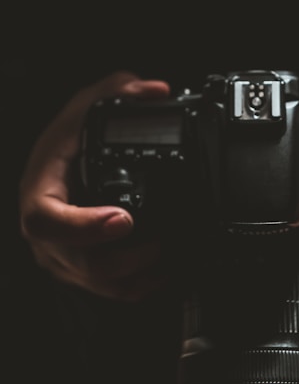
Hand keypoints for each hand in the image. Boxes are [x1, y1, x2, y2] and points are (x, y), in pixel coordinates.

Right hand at [19, 71, 170, 300]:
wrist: (57, 170)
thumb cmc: (67, 143)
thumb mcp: (88, 106)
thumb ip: (120, 92)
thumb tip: (156, 91)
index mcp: (39, 193)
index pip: (45, 221)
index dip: (84, 226)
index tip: (123, 218)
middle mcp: (46, 235)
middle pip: (82, 262)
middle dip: (131, 255)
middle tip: (164, 240)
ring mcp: (63, 258)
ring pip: (101, 284)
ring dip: (142, 274)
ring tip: (174, 254)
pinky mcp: (82, 273)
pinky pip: (112, 291)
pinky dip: (144, 285)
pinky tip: (168, 270)